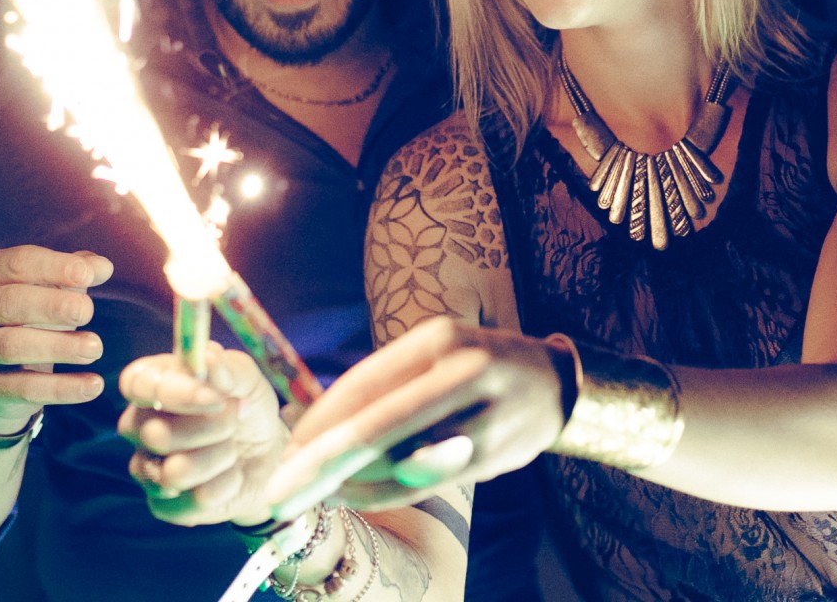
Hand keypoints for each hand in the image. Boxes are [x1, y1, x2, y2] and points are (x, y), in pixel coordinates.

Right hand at [0, 245, 112, 434]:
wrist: (2, 371)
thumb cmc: (35, 312)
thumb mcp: (56, 286)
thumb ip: (79, 272)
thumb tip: (103, 267)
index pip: (19, 263)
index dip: (54, 267)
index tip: (88, 274)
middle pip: (10, 303)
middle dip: (51, 306)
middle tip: (87, 312)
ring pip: (11, 346)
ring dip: (57, 347)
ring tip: (95, 348)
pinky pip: (23, 388)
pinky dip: (61, 388)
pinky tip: (93, 385)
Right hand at [118, 344, 287, 526]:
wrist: (269, 453)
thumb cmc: (246, 405)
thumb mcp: (247, 379)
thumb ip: (227, 367)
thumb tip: (208, 358)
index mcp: (153, 384)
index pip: (136, 384)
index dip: (174, 393)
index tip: (216, 397)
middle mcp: (139, 425)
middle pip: (154, 434)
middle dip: (211, 428)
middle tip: (238, 416)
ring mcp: (146, 467)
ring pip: (174, 472)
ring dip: (220, 458)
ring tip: (234, 448)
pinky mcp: (163, 504)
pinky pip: (190, 502)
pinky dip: (223, 487)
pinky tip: (231, 475)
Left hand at [266, 317, 568, 518]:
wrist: (554, 386)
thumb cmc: (476, 368)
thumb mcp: (435, 355)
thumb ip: (385, 385)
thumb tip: (316, 423)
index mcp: (439, 339)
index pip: (366, 382)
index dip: (321, 420)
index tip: (286, 448)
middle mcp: (462, 372)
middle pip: (379, 426)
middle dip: (324, 463)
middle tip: (281, 491)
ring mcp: (481, 417)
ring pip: (400, 461)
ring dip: (349, 483)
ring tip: (314, 493)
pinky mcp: (493, 456)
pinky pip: (424, 484)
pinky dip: (382, 495)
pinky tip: (352, 497)